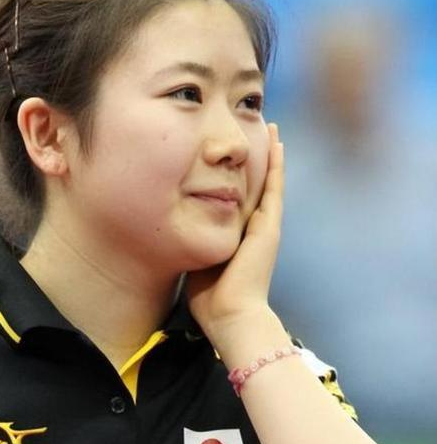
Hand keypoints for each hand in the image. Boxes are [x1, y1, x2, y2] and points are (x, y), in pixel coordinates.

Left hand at [186, 123, 283, 344]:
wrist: (230, 316)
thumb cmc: (209, 299)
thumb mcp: (196, 262)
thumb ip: (189, 245)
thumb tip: (167, 233)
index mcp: (238, 237)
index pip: (237, 199)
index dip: (235, 176)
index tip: (231, 156)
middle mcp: (254, 229)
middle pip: (255, 185)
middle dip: (254, 159)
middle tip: (256, 130)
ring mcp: (265, 226)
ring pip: (267, 181)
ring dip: (270, 154)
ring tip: (270, 128)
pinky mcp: (269, 227)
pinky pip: (273, 188)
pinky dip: (276, 165)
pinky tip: (276, 143)